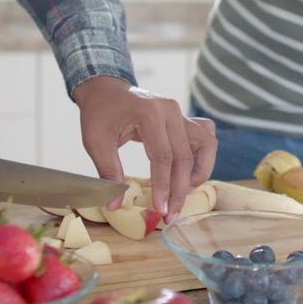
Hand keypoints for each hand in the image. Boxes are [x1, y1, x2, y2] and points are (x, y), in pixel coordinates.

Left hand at [73, 76, 217, 222]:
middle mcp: (171, 110)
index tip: (160, 209)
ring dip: (199, 172)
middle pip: (185, 157)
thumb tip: (116, 205)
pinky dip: (202, 158)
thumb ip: (108, 173)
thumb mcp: (95, 142)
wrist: (106, 89)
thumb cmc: (99, 113)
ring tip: (183, 192)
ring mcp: (180, 113)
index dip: (163, 186)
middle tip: (171, 214)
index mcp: (149, 113)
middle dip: (179, 190)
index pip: (163, 156)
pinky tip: (188, 174)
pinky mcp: (184, 119)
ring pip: (206, 145)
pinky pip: (205, 138)